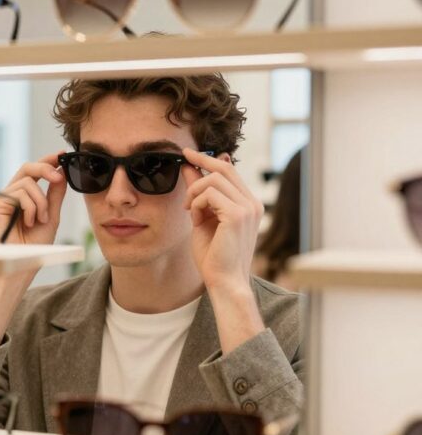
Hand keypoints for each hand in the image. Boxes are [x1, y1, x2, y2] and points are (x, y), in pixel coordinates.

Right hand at [0, 152, 67, 244]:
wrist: (23, 263)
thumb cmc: (35, 246)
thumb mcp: (51, 216)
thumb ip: (54, 195)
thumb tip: (61, 173)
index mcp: (24, 196)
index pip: (34, 172)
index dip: (48, 160)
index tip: (62, 154)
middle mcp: (11, 194)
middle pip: (27, 168)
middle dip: (46, 168)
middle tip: (59, 177)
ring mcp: (2, 199)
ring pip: (27, 183)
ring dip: (41, 202)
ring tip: (40, 219)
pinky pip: (19, 195)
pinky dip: (31, 208)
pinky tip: (29, 222)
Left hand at [181, 148, 263, 291]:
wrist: (223, 281)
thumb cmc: (213, 255)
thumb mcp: (203, 217)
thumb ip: (199, 193)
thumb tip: (189, 168)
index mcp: (248, 204)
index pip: (229, 171)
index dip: (208, 159)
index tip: (189, 154)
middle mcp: (252, 203)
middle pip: (224, 168)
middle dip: (200, 162)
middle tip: (181, 161)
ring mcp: (248, 208)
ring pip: (214, 179)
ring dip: (194, 192)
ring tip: (189, 211)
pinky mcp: (237, 215)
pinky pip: (210, 193)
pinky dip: (196, 203)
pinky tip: (194, 219)